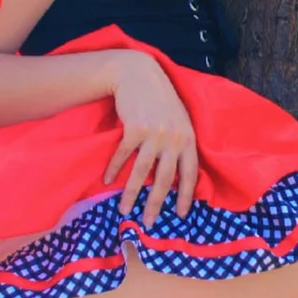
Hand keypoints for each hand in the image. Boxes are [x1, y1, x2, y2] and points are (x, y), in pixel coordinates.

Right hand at [103, 51, 197, 227]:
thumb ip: (180, 143)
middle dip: (156, 203)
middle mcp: (174, 138)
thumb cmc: (159, 100)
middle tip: (149, 222)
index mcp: (188, 138)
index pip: (190, 173)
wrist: (138, 74)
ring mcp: (154, 133)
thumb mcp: (178, 120)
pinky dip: (114, 169)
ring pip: (141, 171)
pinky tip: (107, 180)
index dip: (186, 196)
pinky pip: (123, 155)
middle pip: (164, 179)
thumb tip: (175, 175)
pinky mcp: (135, 128)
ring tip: (124, 209)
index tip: (181, 215)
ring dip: (131, 193)